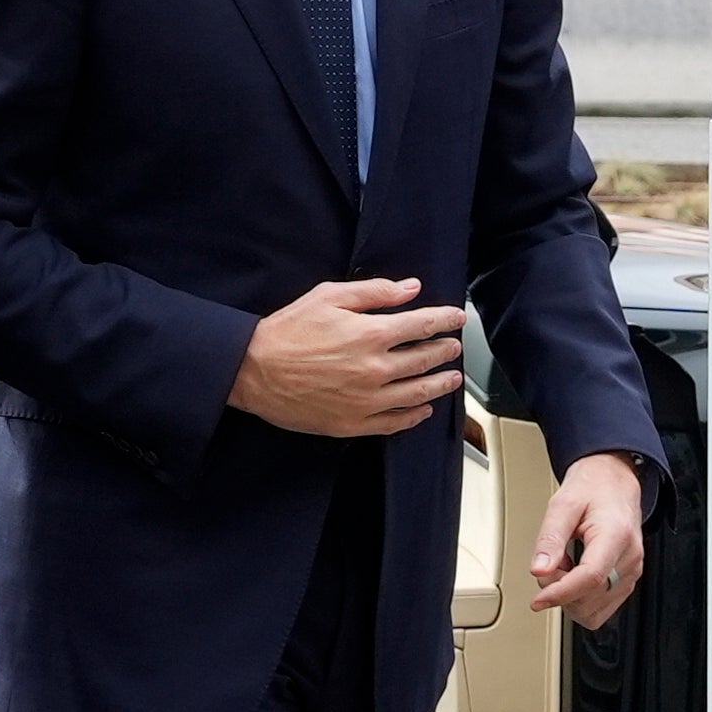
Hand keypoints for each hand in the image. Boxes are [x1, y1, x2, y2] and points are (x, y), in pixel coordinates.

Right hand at [229, 277, 466, 438]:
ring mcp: (366, 401)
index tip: (458, 318)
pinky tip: (423, 410)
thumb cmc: (287, 331)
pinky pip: (394, 423)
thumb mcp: (328, 297)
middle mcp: (375, 369)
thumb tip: (410, 288)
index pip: (422, 325)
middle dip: (445, 351)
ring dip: (439, 385)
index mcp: (371, 334)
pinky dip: (414, 416)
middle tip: (455, 347)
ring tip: (452, 379)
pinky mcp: (353, 424)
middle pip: (424, 360)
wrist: (253, 370)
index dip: (445, 320)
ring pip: (417, 393)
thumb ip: (373, 291)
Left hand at [529, 452, 647, 630]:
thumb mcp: (563, 504)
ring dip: (571, 598)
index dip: (561, 593)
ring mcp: (632, 571)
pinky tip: (574, 576)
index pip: (591, 577)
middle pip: (591, 598)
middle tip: (549, 564)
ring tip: (563, 568)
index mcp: (616, 535)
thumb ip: (550, 539)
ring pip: (596, 611)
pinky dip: (581, 600)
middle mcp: (630, 558)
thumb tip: (539, 571)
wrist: (614, 482)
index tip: (538, 600)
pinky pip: (601, 608)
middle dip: (560, 591)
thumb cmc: (592, 489)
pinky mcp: (628, 580)